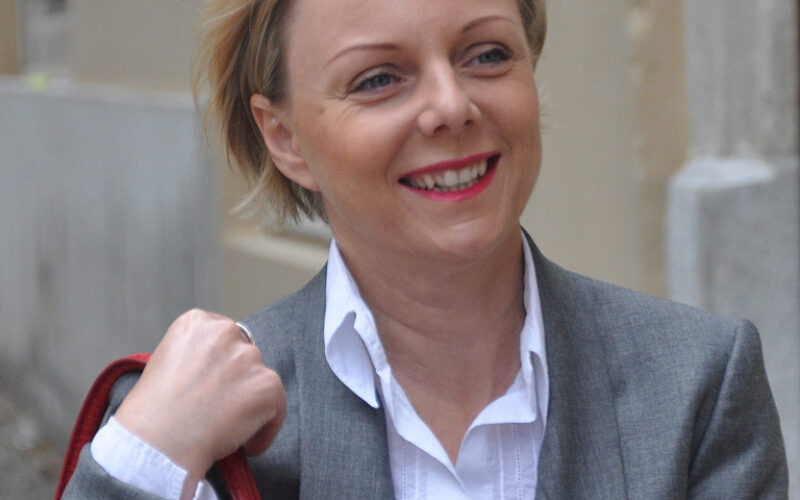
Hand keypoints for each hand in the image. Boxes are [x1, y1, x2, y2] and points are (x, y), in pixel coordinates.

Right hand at [115, 309, 285, 483]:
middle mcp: (224, 332)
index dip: (222, 364)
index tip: (216, 384)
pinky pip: (278, 406)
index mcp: (196, 323)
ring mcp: (248, 357)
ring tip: (228, 428)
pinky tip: (249, 444)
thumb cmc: (152, 414)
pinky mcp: (267, 384)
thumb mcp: (165, 362)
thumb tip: (218, 371)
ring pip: (260, 380)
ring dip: (250, 402)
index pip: (224, 337)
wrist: (156, 443)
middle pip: (244, 355)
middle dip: (237, 380)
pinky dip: (267, 427)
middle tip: (222, 408)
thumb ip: (196, 355)